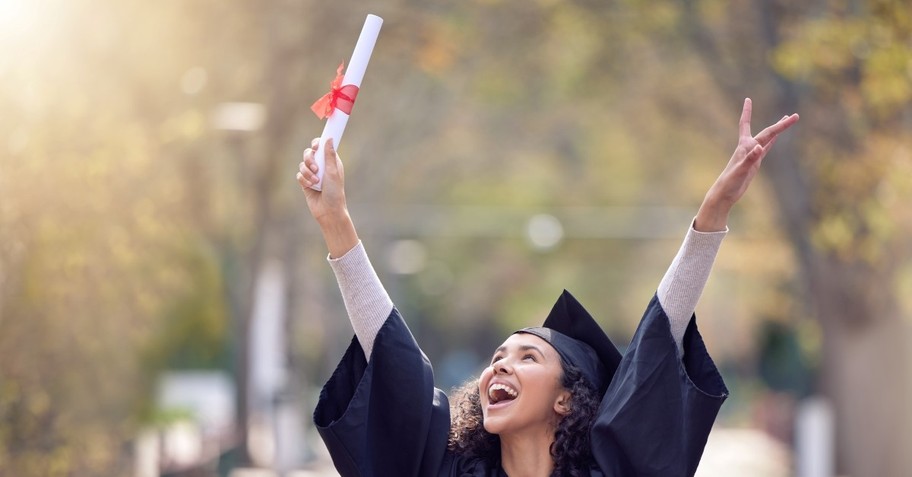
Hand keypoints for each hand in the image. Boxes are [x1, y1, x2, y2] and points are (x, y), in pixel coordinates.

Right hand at [298, 137, 346, 224]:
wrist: (328, 211)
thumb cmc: (335, 192)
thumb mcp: (333, 172)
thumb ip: (329, 155)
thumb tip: (329, 138)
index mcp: (330, 161)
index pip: (322, 146)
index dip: (317, 144)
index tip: (316, 147)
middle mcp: (321, 166)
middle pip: (309, 153)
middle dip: (309, 159)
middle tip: (315, 168)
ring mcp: (312, 174)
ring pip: (302, 164)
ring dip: (307, 172)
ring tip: (315, 181)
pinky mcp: (305, 182)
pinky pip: (299, 175)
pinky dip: (304, 179)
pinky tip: (310, 186)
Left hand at [695, 98, 798, 230]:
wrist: (724, 194)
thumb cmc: (730, 182)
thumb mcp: (741, 171)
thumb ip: (750, 159)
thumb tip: (759, 148)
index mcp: (744, 146)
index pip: (746, 124)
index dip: (747, 111)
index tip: (747, 99)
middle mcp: (748, 147)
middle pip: (767, 132)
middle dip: (781, 124)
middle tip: (795, 116)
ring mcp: (752, 154)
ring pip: (767, 138)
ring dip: (777, 130)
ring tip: (786, 119)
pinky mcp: (754, 163)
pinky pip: (766, 149)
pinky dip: (772, 142)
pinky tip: (776, 138)